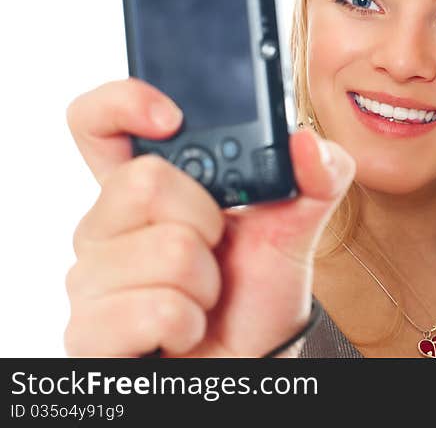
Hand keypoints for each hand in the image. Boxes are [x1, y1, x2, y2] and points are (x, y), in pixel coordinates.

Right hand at [64, 78, 353, 355]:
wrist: (250, 361)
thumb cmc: (257, 292)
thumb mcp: (297, 228)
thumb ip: (318, 177)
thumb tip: (307, 142)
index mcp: (146, 189)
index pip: (97, 124)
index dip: (123, 103)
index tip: (172, 116)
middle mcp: (106, 227)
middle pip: (143, 181)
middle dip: (206, 222)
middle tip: (216, 249)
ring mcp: (90, 281)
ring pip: (163, 251)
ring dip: (206, 283)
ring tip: (204, 297)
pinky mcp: (89, 333)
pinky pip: (154, 310)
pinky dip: (189, 324)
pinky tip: (184, 332)